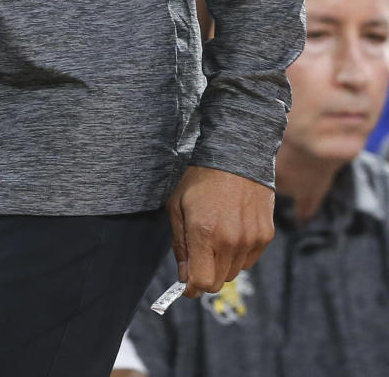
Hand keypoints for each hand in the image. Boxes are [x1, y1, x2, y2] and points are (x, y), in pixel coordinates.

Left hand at [168, 165, 273, 296]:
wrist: (235, 155)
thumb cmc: (200, 178)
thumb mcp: (177, 205)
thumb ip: (180, 244)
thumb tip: (184, 275)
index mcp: (204, 232)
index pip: (201, 282)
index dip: (191, 287)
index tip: (185, 284)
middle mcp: (230, 240)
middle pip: (217, 282)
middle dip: (204, 274)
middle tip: (198, 256)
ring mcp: (251, 239)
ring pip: (233, 272)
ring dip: (221, 264)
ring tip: (215, 236)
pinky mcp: (265, 236)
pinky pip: (249, 260)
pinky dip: (238, 254)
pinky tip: (231, 231)